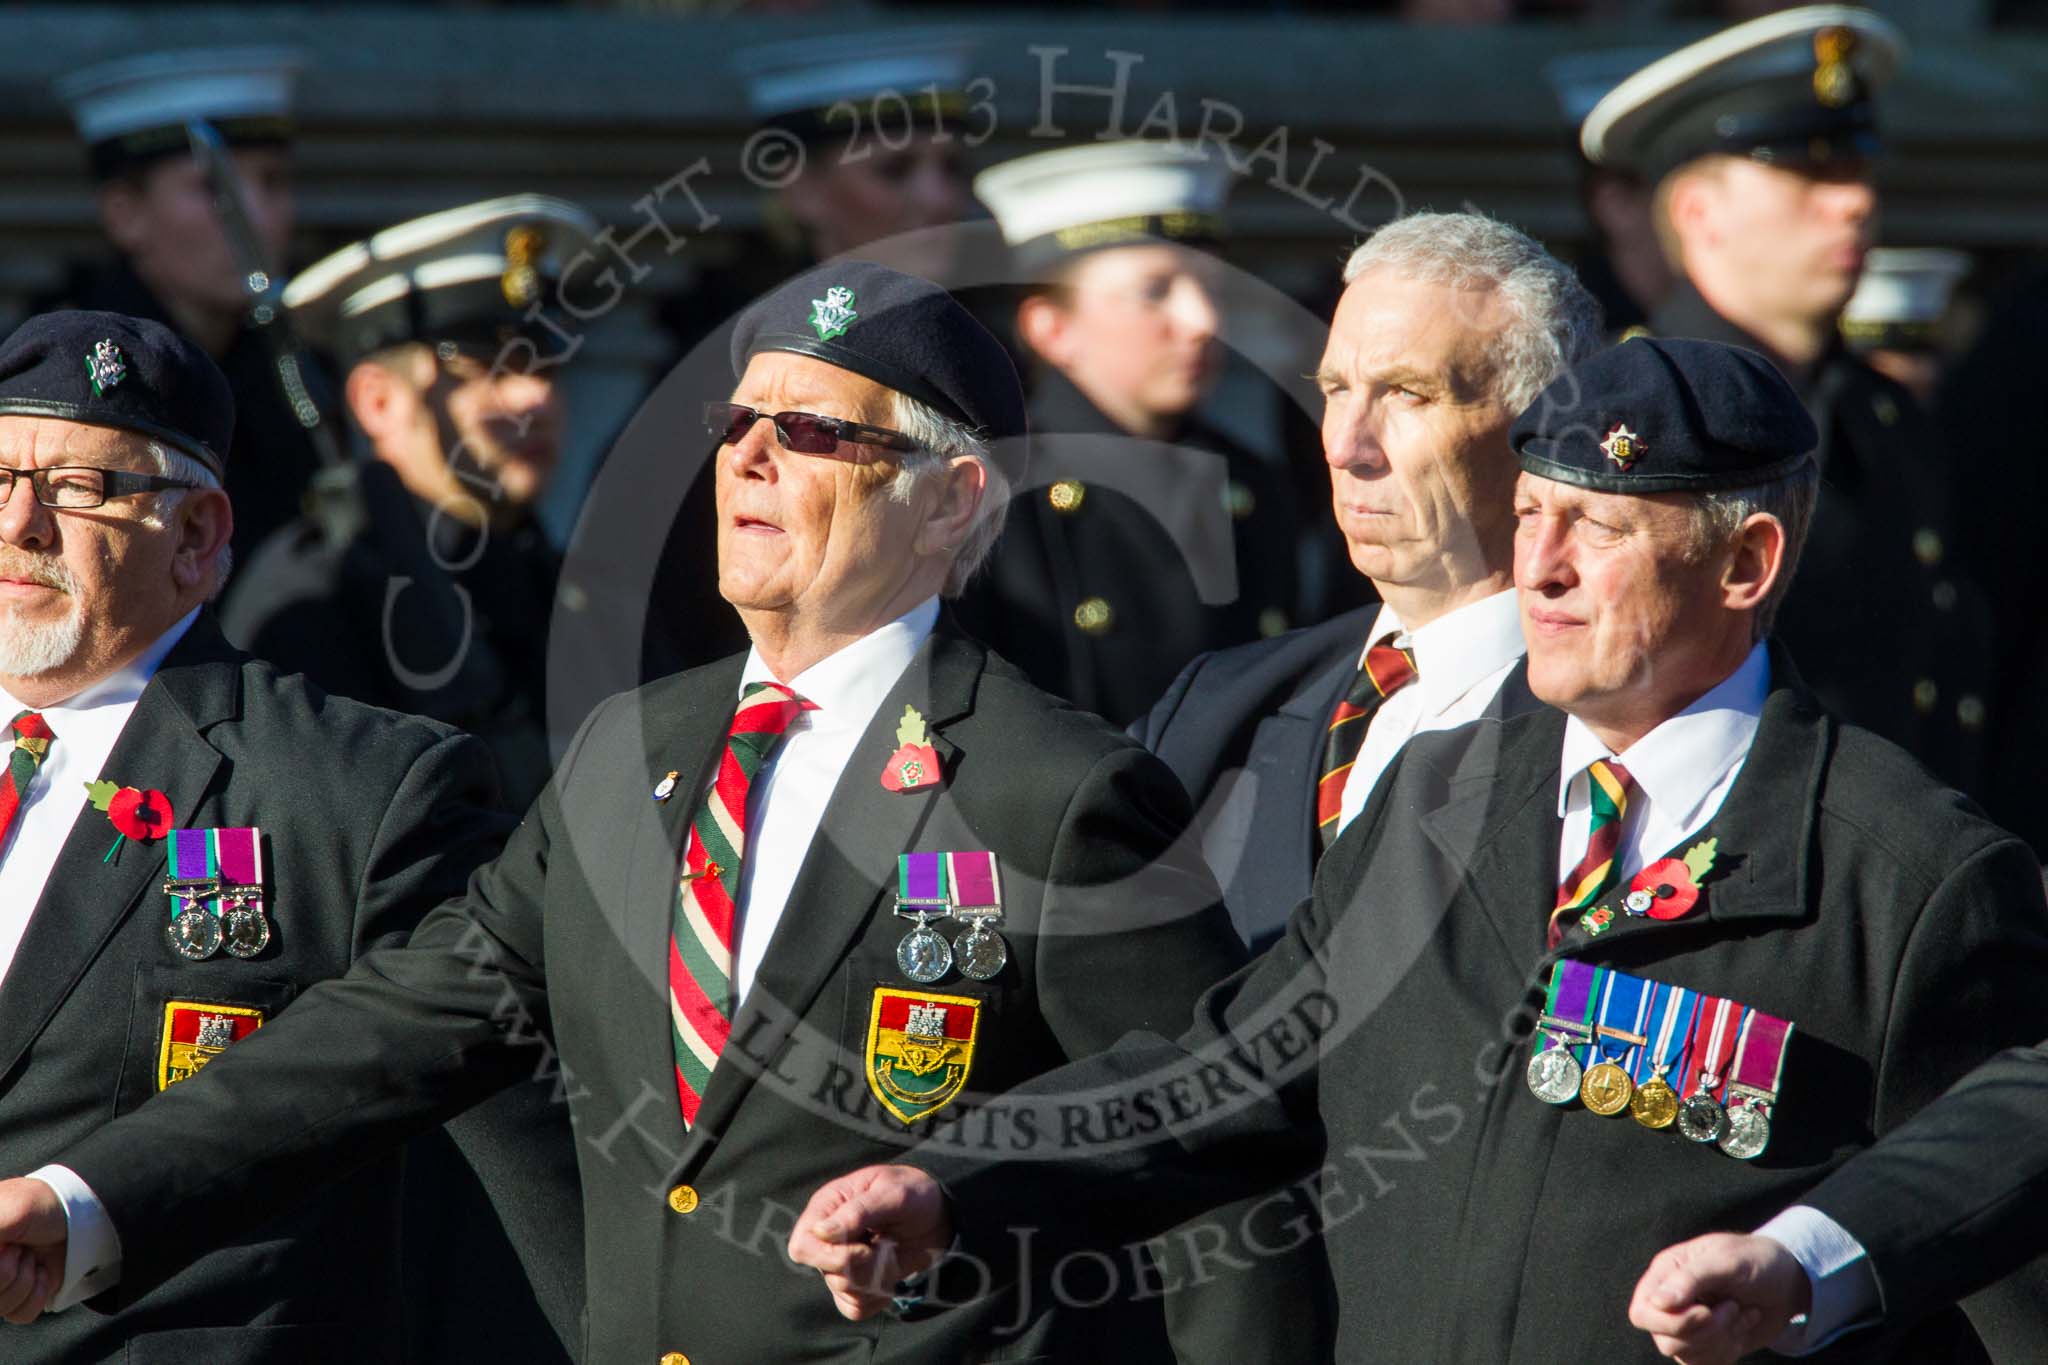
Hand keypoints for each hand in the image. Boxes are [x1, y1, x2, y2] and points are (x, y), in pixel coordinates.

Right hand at [0, 1178, 67, 1323]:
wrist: (76, 1215)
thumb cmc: (40, 1205)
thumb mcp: (9, 1212)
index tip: (7, 1247)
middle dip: (7, 1272)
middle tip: (20, 1249)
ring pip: (2, 1308)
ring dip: (25, 1280)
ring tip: (32, 1256)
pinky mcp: (20, 1298)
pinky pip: (21, 1314)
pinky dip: (37, 1294)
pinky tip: (41, 1271)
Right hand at [789, 1165, 953, 1320]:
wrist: (938, 1214)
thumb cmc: (913, 1193)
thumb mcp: (894, 1194)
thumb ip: (858, 1212)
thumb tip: (821, 1232)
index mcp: (827, 1207)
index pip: (802, 1246)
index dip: (831, 1256)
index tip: (866, 1248)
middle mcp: (827, 1237)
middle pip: (828, 1273)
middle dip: (865, 1267)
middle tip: (887, 1247)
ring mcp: (839, 1262)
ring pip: (843, 1293)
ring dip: (878, 1278)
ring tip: (892, 1254)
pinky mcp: (855, 1283)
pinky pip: (854, 1309)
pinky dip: (877, 1298)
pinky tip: (890, 1276)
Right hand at [1629, 1232, 1810, 1363]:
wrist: (1789, 1281)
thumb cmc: (1757, 1261)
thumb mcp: (1728, 1261)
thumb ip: (1691, 1279)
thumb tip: (1657, 1302)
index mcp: (1667, 1273)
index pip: (1643, 1312)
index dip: (1671, 1321)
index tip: (1706, 1311)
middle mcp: (1672, 1301)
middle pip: (1664, 1340)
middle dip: (1705, 1332)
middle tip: (1731, 1309)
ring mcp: (1688, 1325)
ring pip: (1686, 1355)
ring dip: (1722, 1339)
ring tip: (1739, 1312)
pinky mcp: (1708, 1344)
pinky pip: (1706, 1364)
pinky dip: (1730, 1350)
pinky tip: (1743, 1324)